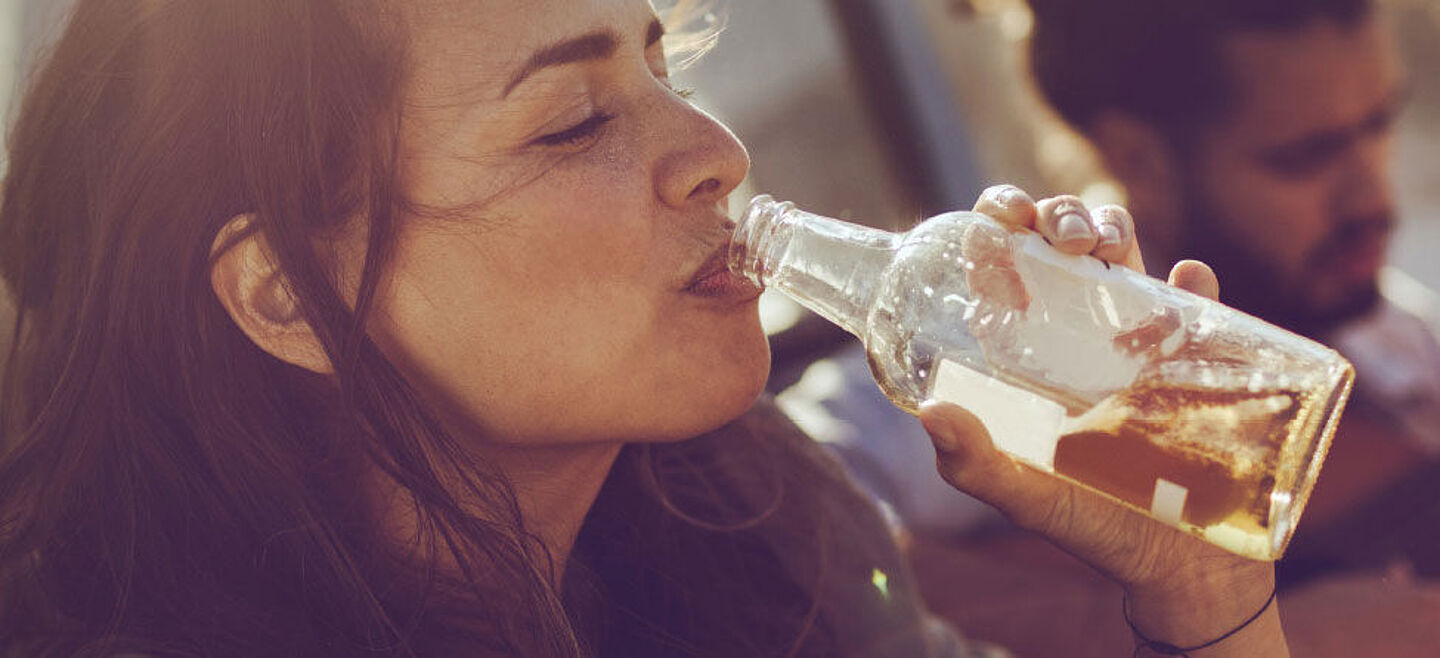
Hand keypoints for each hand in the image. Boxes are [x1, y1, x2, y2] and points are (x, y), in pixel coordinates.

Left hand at [920, 185, 1284, 654]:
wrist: (1184, 570)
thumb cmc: (1093, 531)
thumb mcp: (1026, 498)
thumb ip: (975, 463)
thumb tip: (929, 409)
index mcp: (1028, 358)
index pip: (1005, 271)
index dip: (1000, 227)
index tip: (1004, 216)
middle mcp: (1077, 338)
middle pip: (1063, 246)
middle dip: (1060, 215)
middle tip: (1064, 238)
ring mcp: (1138, 342)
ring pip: (1124, 255)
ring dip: (1115, 228)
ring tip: (1108, 249)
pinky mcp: (1196, 358)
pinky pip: (1198, 302)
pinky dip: (1193, 281)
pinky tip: (1186, 275)